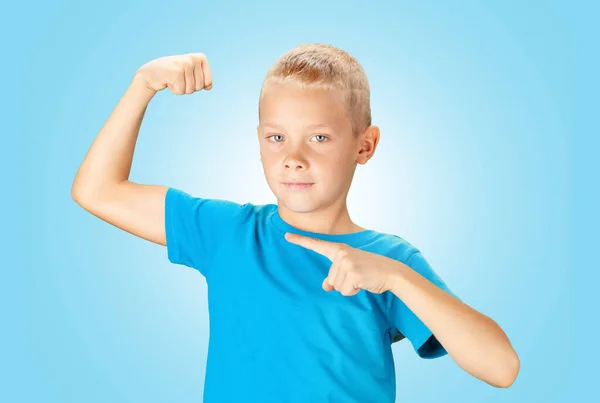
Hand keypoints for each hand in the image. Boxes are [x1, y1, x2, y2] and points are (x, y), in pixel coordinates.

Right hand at [134, 53, 212, 94]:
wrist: (151, 73)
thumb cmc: (173, 74)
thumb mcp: (190, 73)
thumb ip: (202, 79)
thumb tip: (209, 87)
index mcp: (200, 57)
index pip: (208, 82)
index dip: (199, 85)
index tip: (188, 77)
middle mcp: (193, 59)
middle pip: (199, 87)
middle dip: (189, 87)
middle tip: (179, 78)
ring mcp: (185, 65)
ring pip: (190, 90)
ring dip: (181, 88)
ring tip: (173, 79)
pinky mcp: (176, 73)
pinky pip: (180, 91)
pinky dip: (174, 90)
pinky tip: (168, 80)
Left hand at [284, 232, 401, 295]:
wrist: (391, 273)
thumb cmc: (370, 272)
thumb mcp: (351, 271)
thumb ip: (335, 277)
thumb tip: (326, 287)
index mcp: (339, 250)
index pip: (317, 244)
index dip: (300, 241)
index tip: (286, 236)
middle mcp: (341, 253)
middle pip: (330, 280)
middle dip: (344, 283)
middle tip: (359, 276)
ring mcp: (346, 262)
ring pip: (337, 287)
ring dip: (350, 287)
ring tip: (362, 279)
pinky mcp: (353, 273)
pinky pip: (345, 291)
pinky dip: (354, 291)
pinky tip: (364, 283)